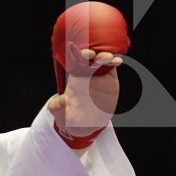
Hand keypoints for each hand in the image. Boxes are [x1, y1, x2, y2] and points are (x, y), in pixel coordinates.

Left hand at [50, 2, 127, 148]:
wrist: (87, 125)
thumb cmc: (70, 117)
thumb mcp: (60, 115)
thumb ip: (57, 107)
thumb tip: (62, 99)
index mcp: (73, 76)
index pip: (73, 61)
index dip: (74, 54)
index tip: (75, 50)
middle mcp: (86, 72)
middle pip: (88, 58)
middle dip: (90, 53)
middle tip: (92, 54)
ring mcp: (99, 74)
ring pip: (102, 60)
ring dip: (105, 56)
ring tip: (109, 58)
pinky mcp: (109, 79)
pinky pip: (112, 67)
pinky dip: (115, 62)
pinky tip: (118, 61)